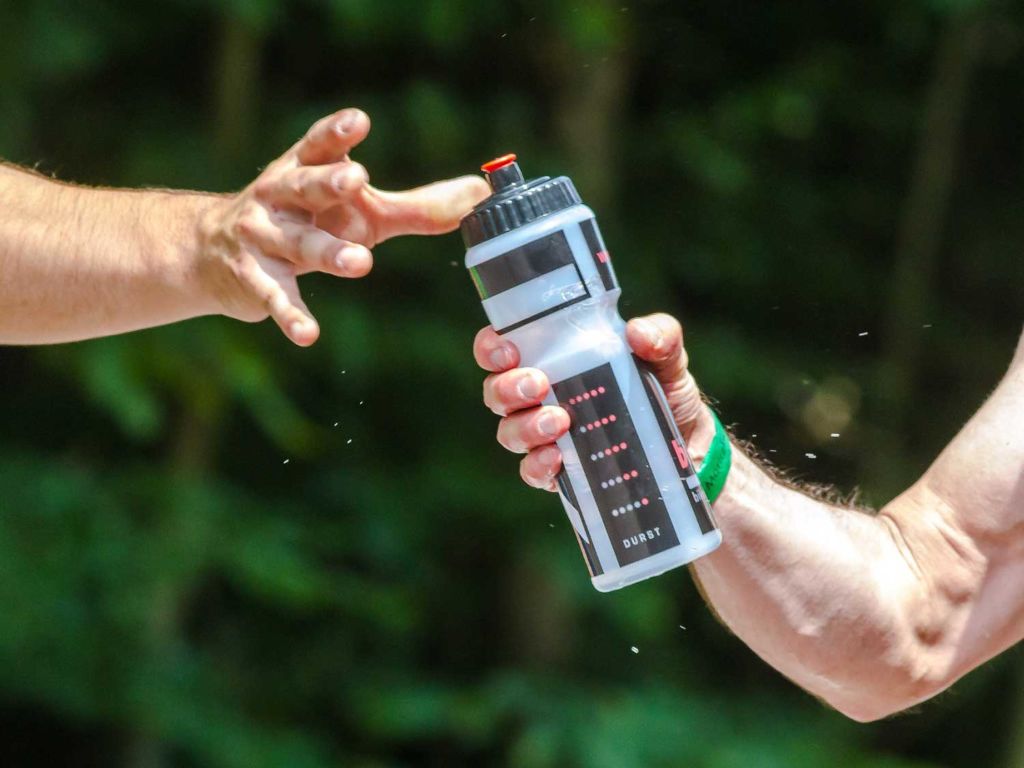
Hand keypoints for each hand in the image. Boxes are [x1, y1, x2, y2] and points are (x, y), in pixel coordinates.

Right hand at [198, 107, 489, 345]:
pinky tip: (308, 334)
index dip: (337, 133)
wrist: (213, 253)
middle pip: (305, 185)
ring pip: (298, 244)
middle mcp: (278, 196)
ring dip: (327, 252)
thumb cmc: (307, 221)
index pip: (320, 145)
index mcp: (304, 169)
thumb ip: (418, 207)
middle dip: (329, 181)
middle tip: (357, 179)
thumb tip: (480, 193)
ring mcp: (262, 236)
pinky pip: (277, 296)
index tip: (359, 121)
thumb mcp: (360, 212)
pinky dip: (292, 315)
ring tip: (360, 263)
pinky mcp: (253, 278)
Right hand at [473, 312, 714, 490]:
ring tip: (559, 421)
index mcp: (552, 359)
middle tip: (538, 384)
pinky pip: (532, 471)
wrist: (688, 441)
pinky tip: (557, 458)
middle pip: (496, 393)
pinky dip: (538, 465)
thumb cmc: (664, 387)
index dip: (491, 348)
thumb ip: (659, 335)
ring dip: (525, 426)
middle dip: (508, 388)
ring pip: (509, 432)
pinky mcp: (560, 472)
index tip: (509, 351)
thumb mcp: (667, 356)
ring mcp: (546, 437)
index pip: (501, 349)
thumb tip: (638, 334)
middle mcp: (539, 398)